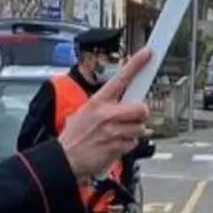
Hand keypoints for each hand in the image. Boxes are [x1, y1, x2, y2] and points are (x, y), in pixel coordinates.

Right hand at [58, 48, 151, 179]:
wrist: (64, 159)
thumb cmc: (74, 137)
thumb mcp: (84, 112)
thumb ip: (106, 106)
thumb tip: (125, 102)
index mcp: (97, 102)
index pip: (120, 78)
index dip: (136, 64)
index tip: (148, 53)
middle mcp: (106, 114)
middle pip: (141, 108)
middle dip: (141, 113)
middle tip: (132, 117)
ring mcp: (112, 131)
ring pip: (139, 128)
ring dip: (132, 132)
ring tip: (117, 134)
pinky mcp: (116, 147)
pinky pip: (133, 143)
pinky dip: (127, 145)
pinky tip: (114, 145)